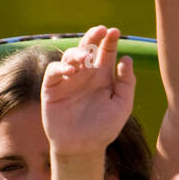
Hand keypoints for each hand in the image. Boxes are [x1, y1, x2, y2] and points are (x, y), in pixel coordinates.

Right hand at [41, 26, 134, 156]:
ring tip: (86, 55)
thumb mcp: (122, 106)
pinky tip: (72, 71)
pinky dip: (61, 68)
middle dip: (93, 37)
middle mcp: (84, 75)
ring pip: (69, 56)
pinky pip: (53, 72)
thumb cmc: (104, 129)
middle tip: (100, 30)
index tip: (115, 32)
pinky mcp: (51, 89)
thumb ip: (127, 83)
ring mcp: (67, 81)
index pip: (105, 52)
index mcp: (102, 77)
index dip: (109, 40)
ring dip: (77, 51)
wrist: (83, 149)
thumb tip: (126, 59)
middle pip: (87, 48)